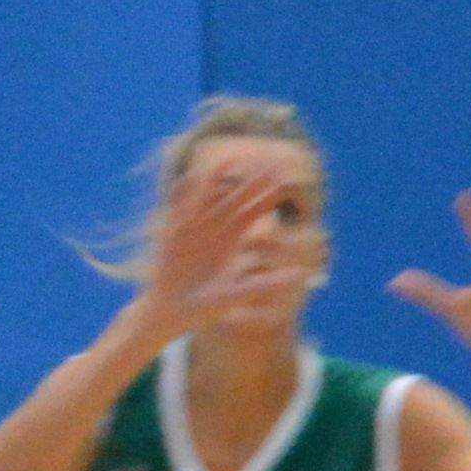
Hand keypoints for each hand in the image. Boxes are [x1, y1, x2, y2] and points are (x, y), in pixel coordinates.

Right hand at [140, 153, 298, 332]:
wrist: (170, 312)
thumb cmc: (205, 308)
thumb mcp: (237, 295)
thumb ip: (265, 284)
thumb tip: (299, 275)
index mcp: (232, 242)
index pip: (253, 214)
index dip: (267, 197)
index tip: (285, 181)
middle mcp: (215, 231)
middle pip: (235, 201)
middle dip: (250, 183)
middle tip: (268, 162)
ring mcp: (193, 229)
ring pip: (208, 199)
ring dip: (217, 180)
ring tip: (229, 158)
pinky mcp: (172, 233)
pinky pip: (179, 209)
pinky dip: (184, 193)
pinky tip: (191, 177)